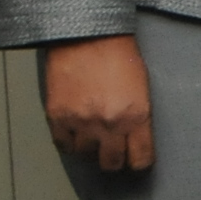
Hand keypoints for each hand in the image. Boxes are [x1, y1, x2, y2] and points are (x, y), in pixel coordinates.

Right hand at [42, 35, 154, 170]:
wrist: (87, 37)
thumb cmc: (119, 56)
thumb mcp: (142, 88)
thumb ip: (138, 115)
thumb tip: (133, 138)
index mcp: (136, 116)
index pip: (140, 158)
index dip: (139, 162)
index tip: (136, 161)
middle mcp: (109, 124)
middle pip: (111, 162)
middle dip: (114, 159)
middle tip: (113, 153)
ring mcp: (81, 122)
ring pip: (85, 154)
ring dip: (89, 149)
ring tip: (93, 137)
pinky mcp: (58, 117)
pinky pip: (62, 144)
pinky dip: (68, 142)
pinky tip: (75, 133)